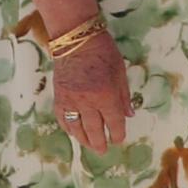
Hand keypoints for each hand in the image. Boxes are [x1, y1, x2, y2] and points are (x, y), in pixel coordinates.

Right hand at [47, 31, 128, 150]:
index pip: (114, 124)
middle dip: (100, 143)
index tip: (118, 139)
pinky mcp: (59, 96)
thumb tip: (128, 116)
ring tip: (89, 144)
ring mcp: (71, 100)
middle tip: (103, 149)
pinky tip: (73, 131)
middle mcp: (88, 101)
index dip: (117, 135)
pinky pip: (62, 118)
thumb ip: (124, 96)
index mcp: (106, 95)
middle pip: (94, 130)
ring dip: (83, 139)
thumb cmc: (103, 52)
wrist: (76, 38)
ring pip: (76, 128)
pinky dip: (68, 127)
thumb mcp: (120, 73)